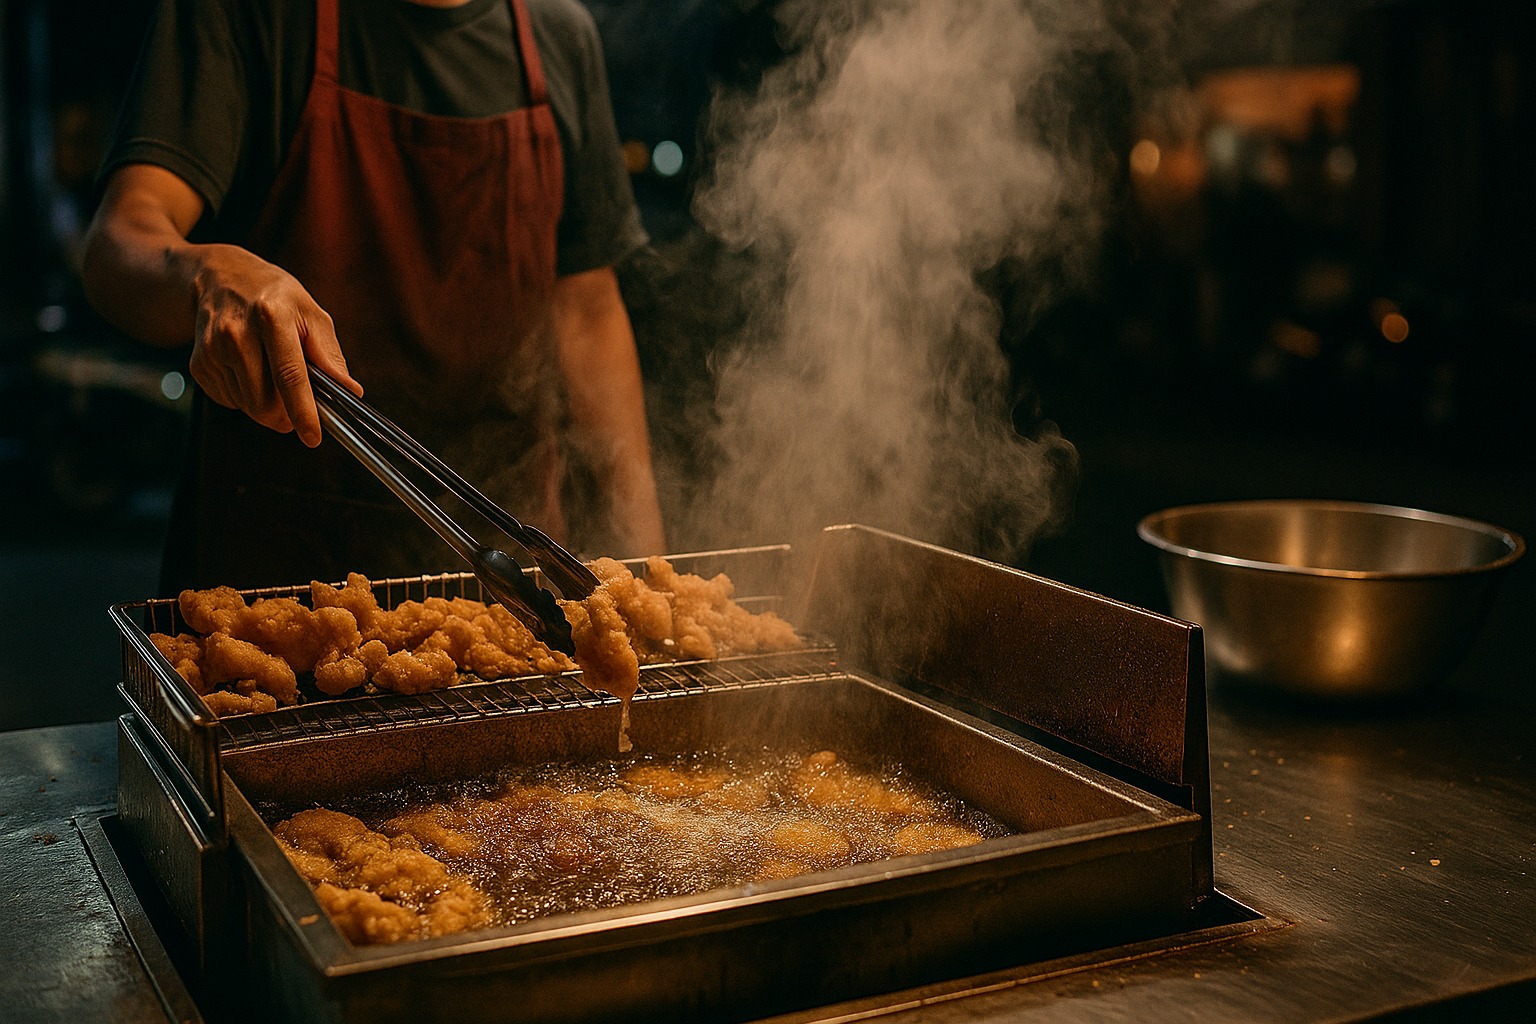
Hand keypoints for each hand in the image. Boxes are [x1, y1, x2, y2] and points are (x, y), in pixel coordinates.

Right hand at [80, 164, 363, 446]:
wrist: (218, 277)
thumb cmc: (275, 297)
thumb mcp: (310, 313)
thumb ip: (329, 355)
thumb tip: (351, 391)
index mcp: (271, 316)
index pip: (289, 375)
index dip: (303, 411)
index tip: (313, 437)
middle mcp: (236, 333)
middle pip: (265, 402)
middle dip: (286, 414)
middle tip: (297, 404)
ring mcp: (211, 349)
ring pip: (248, 408)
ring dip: (266, 404)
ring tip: (268, 371)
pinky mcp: (198, 364)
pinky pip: (231, 401)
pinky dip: (246, 396)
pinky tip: (247, 368)